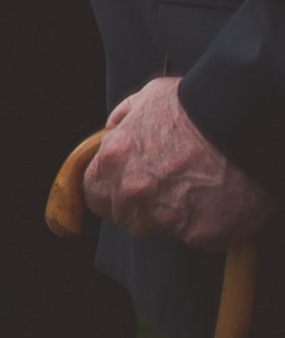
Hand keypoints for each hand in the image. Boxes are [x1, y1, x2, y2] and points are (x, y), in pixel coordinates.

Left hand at [86, 76, 275, 250]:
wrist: (242, 125)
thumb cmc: (195, 106)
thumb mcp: (148, 98)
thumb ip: (125, 118)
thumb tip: (114, 128)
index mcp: (113, 160)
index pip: (95, 193)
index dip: (111, 192)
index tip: (128, 188)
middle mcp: (133, 193)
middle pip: (126, 217)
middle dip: (143, 208)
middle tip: (171, 191)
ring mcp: (166, 219)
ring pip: (161, 231)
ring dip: (173, 220)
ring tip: (199, 195)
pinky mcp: (200, 235)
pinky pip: (197, 238)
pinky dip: (208, 226)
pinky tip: (221, 204)